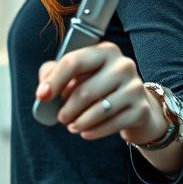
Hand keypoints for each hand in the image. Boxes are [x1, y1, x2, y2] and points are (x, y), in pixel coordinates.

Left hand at [35, 42, 169, 142]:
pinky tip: (86, 132)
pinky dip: (94, 131)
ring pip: (98, 110)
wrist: (136, 106)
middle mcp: (123, 65)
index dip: (54, 80)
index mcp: (105, 51)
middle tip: (61, 118)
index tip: (41, 96)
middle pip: (85, 91)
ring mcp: (135, 87)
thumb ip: (54, 73)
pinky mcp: (141, 109)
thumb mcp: (77, 74)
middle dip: (67, 108)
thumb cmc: (99, 87)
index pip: (74, 62)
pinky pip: (111, 124)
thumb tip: (44, 90)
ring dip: (79, 122)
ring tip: (72, 126)